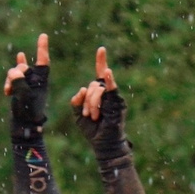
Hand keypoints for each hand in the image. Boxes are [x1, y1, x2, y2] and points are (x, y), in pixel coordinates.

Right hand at [5, 33, 51, 139]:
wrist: (24, 126)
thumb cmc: (28, 111)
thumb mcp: (24, 94)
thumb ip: (18, 80)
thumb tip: (14, 71)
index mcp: (42, 81)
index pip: (43, 61)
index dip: (42, 48)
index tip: (43, 35)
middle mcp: (35, 81)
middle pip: (24, 67)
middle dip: (17, 72)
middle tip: (13, 83)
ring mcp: (26, 85)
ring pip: (15, 73)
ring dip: (10, 80)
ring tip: (9, 91)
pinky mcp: (19, 89)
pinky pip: (12, 79)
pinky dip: (8, 83)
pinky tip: (7, 90)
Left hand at [71, 46, 130, 167]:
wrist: (103, 144)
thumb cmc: (92, 130)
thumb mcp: (78, 114)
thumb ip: (76, 101)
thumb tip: (82, 89)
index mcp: (98, 94)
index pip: (98, 75)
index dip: (101, 61)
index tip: (102, 49)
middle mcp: (107, 94)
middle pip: (93, 85)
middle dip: (87, 100)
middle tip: (88, 115)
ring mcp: (113, 98)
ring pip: (97, 89)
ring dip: (92, 104)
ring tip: (93, 117)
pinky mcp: (117, 103)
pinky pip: (111, 89)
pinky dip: (110, 81)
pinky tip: (108, 73)